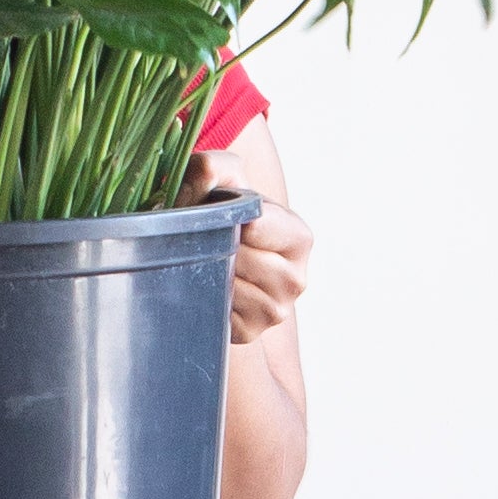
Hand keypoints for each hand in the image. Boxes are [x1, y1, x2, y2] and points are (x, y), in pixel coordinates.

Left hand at [185, 152, 313, 349]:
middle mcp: (296, 279)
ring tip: (201, 256)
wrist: (212, 253)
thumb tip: (205, 177)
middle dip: (213, 243)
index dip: (231, 218)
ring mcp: (275, 311)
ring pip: (229, 286)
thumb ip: (214, 166)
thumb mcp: (222, 178)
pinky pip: (218, 311)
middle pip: (242, 258)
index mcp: (298, 238)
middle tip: (199, 235)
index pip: (261, 227)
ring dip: (206, 268)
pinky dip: (203, 294)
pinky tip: (203, 282)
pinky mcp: (249, 332)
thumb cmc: (221, 209)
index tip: (217, 213)